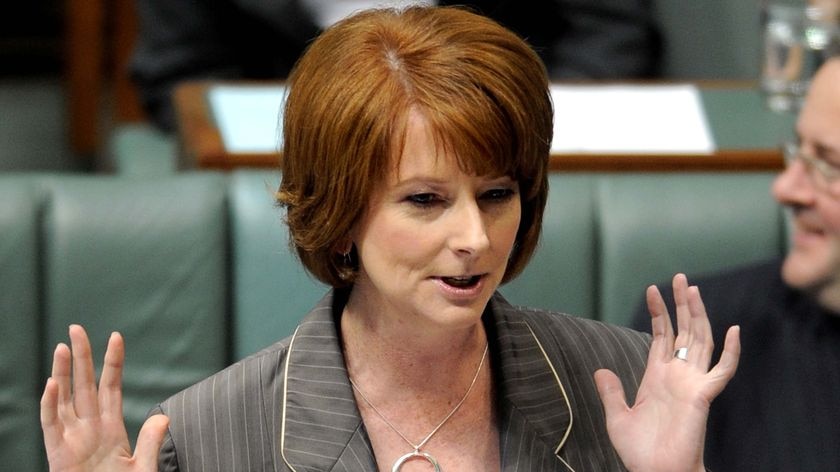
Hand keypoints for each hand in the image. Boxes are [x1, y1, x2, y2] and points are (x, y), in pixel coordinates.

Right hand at [40, 325, 168, 471]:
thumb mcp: (143, 468)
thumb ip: (150, 443)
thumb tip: (163, 418)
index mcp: (111, 427)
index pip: (110, 386)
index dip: (112, 362)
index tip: (116, 336)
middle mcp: (89, 427)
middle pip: (83, 383)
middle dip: (81, 356)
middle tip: (76, 328)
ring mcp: (72, 438)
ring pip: (64, 398)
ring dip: (62, 373)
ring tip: (63, 346)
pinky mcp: (57, 454)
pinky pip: (51, 425)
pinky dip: (50, 405)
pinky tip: (52, 384)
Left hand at [594, 274, 740, 471]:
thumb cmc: (639, 451)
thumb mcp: (617, 416)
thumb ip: (611, 392)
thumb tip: (601, 370)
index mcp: (656, 376)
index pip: (661, 336)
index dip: (659, 313)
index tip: (652, 289)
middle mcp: (677, 375)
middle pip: (683, 331)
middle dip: (682, 304)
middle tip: (680, 277)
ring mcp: (692, 383)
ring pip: (700, 341)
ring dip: (698, 315)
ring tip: (692, 289)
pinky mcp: (703, 396)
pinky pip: (722, 371)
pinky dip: (731, 352)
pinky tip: (733, 330)